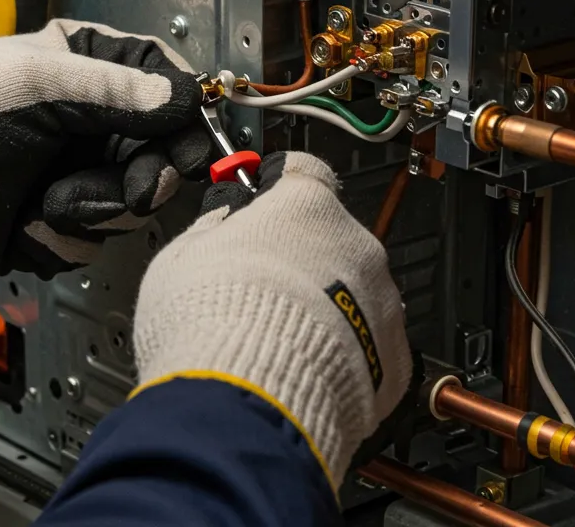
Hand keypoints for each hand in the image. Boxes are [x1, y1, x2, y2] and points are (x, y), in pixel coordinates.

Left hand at [0, 20, 211, 277]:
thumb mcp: (39, 83)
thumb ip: (114, 87)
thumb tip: (178, 98)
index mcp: (85, 67)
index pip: (162, 85)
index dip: (185, 117)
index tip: (192, 143)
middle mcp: (88, 120)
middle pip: (159, 153)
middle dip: (144, 177)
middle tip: (137, 189)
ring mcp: (75, 171)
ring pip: (131, 202)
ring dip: (94, 209)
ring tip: (51, 201)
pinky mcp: (57, 217)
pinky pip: (91, 236)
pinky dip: (62, 235)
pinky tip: (32, 218)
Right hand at [132, 152, 411, 489]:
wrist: (248, 402)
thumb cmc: (210, 326)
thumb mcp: (181, 256)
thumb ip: (212, 230)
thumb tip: (219, 224)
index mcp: (306, 206)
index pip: (303, 172)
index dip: (277, 189)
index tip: (261, 203)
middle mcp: (356, 245)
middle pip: (329, 238)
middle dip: (299, 259)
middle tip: (256, 290)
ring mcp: (382, 302)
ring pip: (354, 292)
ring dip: (324, 308)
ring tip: (277, 340)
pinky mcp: (393, 358)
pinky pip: (369, 344)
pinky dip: (343, 354)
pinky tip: (302, 369)